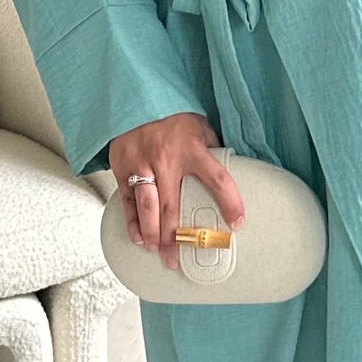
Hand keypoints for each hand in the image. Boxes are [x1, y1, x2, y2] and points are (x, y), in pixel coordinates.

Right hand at [109, 112, 245, 273]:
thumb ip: (211, 149)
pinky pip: (127, 199)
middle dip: (175, 237)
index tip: (238, 224)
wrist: (135, 100)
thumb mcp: (199, 127)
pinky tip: (138, 238)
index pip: (217, 178)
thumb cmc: (173, 116)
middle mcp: (166, 159)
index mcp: (192, 149)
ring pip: (147, 207)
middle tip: (178, 261)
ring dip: (152, 234)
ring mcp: (141, 164)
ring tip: (158, 252)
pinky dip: (131, 221)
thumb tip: (229, 173)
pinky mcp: (122, 167)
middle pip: (172, 205)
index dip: (230, 202)